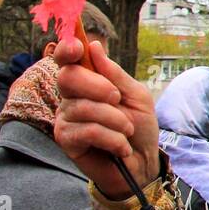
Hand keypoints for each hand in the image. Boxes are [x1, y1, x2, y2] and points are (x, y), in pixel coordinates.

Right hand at [52, 38, 159, 197]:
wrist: (143, 163)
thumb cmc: (139, 128)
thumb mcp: (136, 96)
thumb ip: (115, 74)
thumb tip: (94, 47)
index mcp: (86, 82)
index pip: (66, 60)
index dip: (67, 49)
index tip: (78, 47)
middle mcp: (70, 97)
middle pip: (69, 77)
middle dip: (99, 86)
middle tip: (117, 99)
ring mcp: (65, 118)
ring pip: (84, 108)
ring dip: (115, 120)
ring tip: (126, 131)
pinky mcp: (65, 140)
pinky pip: (87, 131)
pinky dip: (112, 139)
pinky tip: (120, 147)